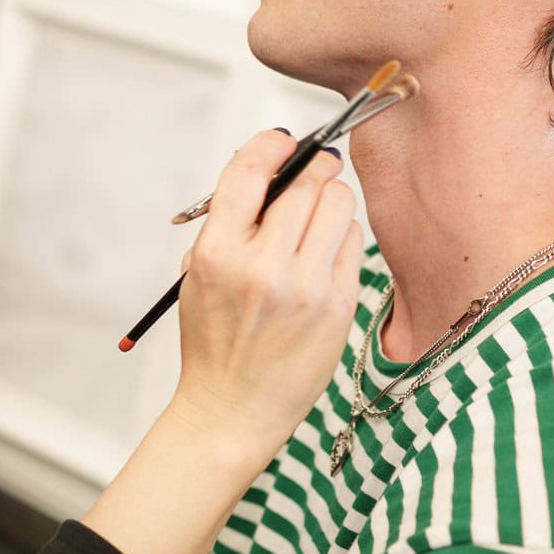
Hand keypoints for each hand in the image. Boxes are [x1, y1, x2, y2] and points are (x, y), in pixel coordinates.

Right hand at [82, 130, 363, 553]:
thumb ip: (231, 223)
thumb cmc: (214, 339)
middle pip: (307, 181)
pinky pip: (353, 242)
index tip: (282, 142)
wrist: (230, 412)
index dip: (271, 144)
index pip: (250, 170)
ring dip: (330, 201)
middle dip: (314, 168)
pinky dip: (341, 238)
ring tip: (314, 222)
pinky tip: (324, 257)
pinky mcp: (338, 306)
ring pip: (338, 204)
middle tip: (315, 170)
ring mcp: (305, 288)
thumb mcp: (200, 275)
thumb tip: (274, 168)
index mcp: (216, 253)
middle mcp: (262, 267)